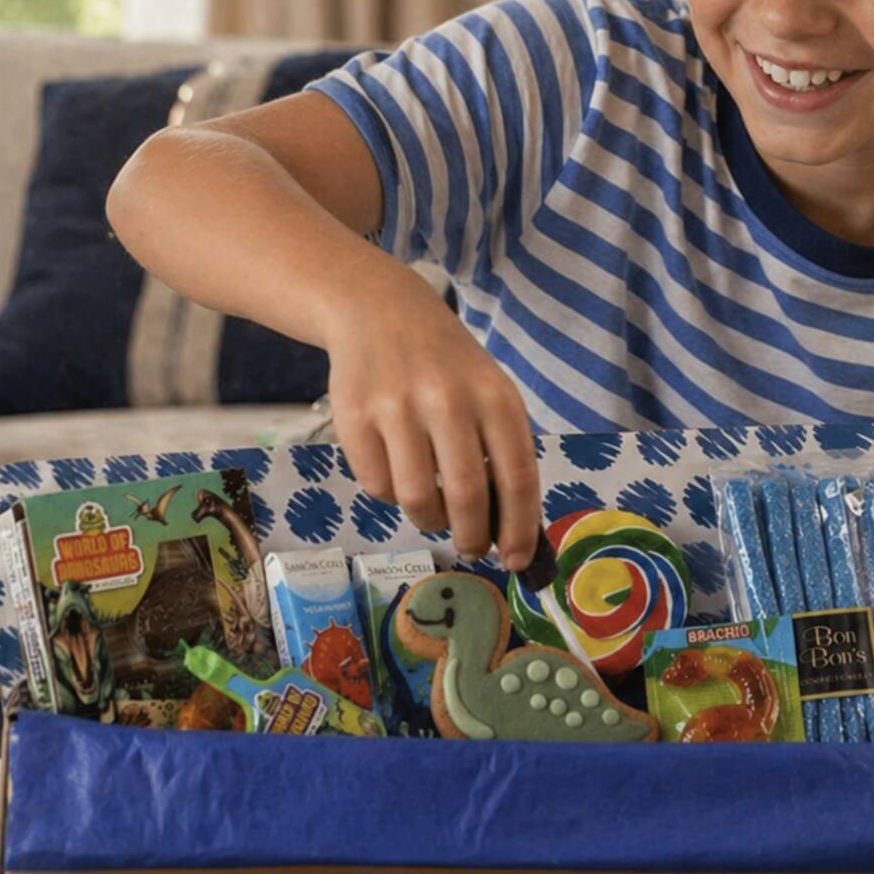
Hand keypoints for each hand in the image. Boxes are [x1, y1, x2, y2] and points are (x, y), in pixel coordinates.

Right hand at [326, 278, 540, 570]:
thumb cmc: (448, 365)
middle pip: (467, 497)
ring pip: (416, 499)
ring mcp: (397, 408)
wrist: (380, 311)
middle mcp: (448, 400)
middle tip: (473, 548)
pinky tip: (397, 469)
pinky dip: (390, 494)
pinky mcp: (354, 417)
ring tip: (432, 510)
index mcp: (495, 397)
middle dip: (473, 537)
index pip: (517, 478)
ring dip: (429, 520)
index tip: (518, 562)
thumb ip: (502, 452)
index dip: (519, 530)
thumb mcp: (489, 392)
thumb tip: (510, 531)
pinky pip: (377, 486)